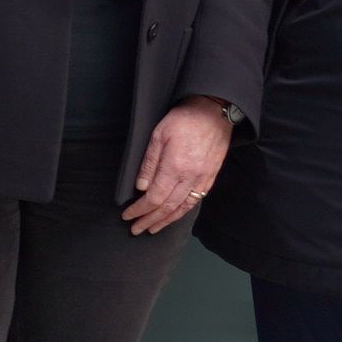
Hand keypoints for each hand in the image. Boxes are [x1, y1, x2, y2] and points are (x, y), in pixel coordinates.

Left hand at [127, 98, 234, 235]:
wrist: (214, 112)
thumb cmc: (183, 120)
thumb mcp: (158, 136)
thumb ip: (149, 163)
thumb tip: (140, 187)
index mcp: (174, 167)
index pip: (154, 198)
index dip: (139, 210)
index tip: (127, 216)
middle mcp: (190, 177)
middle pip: (167, 207)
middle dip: (149, 220)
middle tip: (136, 229)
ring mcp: (202, 178)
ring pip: (183, 208)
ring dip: (166, 221)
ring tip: (153, 229)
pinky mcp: (210, 176)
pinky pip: (196, 200)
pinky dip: (183, 211)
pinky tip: (174, 215)